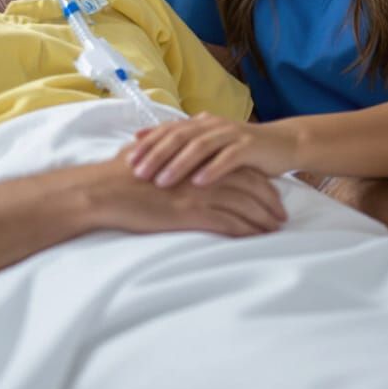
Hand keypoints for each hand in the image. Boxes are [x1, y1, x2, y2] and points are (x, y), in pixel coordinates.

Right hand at [97, 150, 286, 238]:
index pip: (237, 167)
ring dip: (263, 217)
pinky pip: (228, 222)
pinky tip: (257, 237)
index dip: (258, 179)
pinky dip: (247, 230)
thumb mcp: (149, 155)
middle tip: (283, 214)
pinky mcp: (191, 212)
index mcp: (195, 158)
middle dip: (270, 200)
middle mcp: (202, 172)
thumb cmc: (120, 176)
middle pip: (249, 183)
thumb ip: (168, 151)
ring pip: (244, 204)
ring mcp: (198, 191)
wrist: (104, 191)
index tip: (270, 192)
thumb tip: (171, 152)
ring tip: (277, 228)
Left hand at [125, 113, 292, 187]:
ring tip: (162, 181)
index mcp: (201, 123)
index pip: (168, 130)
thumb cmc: (240, 150)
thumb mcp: (209, 145)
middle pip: (179, 137)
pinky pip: (228, 158)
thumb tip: (141, 139)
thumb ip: (180, 142)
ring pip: (200, 147)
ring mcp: (231, 134)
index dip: (147, 144)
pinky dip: (212, 169)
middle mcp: (213, 124)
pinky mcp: (249, 147)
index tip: (126, 160)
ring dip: (179, 164)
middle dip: (156, 155)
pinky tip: (199, 182)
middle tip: (137, 173)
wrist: (282, 145)